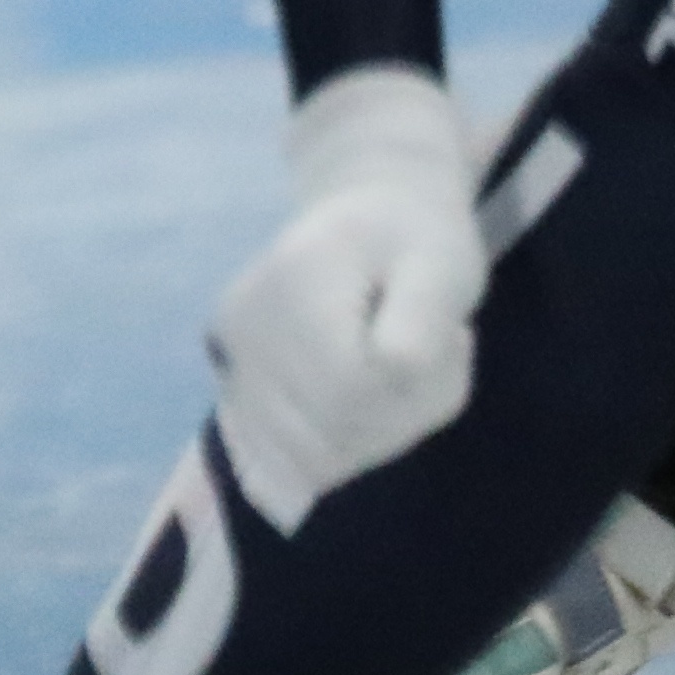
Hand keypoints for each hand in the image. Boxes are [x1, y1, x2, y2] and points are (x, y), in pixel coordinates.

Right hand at [204, 64, 482, 529]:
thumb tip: (390, 370)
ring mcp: (228, 360)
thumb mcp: (446, 267)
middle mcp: (242, 325)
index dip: (418, 391)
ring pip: (309, 461)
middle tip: (424, 355)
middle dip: (397, 419)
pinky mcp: (228, 386)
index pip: (355, 394)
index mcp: (294, 284)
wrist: (367, 213)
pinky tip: (356, 400)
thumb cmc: (417, 240)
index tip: (445, 339)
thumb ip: (422, 324)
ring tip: (391, 369)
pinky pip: (285, 461)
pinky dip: (336, 449)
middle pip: (330, 437)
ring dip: (371, 438)